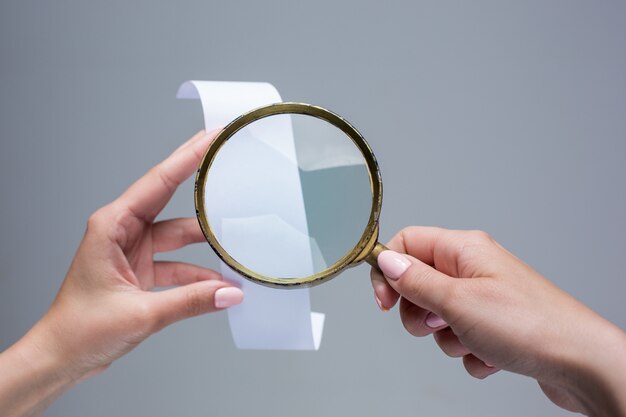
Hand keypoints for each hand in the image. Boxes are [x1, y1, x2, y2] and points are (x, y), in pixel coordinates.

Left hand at [0, 130, 242, 416]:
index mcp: (112, 226)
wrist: (62, 358)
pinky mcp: (141, 270)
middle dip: (203, 186)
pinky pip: (179, 263)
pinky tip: (221, 282)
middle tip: (230, 166)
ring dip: (207, 245)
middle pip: (172, 201)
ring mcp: (134, 250)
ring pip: (180, 237)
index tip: (212, 138)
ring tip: (237, 243)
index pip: (159, 182)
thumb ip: (190, 301)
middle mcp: (123, 231)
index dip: (188, 157)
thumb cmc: (79, 330)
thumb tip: (229, 292)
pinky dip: (199, 273)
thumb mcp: (140, 313)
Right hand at [371, 226, 625, 416]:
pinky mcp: (495, 325)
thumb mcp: (457, 301)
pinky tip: (491, 354)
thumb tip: (386, 260)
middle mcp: (474, 269)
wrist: (579, 362)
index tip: (385, 301)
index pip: (407, 243)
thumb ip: (415, 281)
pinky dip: (469, 351)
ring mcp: (485, 297)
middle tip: (438, 323)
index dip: (388, 269)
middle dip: (419, 313)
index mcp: (464, 250)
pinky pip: (461, 338)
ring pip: (438, 316)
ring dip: (447, 338)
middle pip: (419, 283)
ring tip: (473, 340)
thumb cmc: (529, 325)